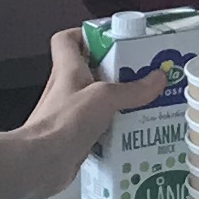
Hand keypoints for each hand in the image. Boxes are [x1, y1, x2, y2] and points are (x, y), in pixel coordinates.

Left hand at [13, 25, 166, 171]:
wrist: (40, 163)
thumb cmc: (63, 123)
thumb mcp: (104, 98)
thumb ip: (132, 89)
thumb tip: (157, 78)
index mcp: (68, 69)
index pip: (68, 40)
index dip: (87, 35)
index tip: (112, 41)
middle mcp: (66, 88)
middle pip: (91, 70)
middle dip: (117, 72)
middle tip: (142, 76)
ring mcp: (68, 113)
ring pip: (97, 100)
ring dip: (118, 102)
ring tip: (144, 104)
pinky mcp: (73, 136)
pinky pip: (98, 126)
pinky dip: (114, 128)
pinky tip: (133, 133)